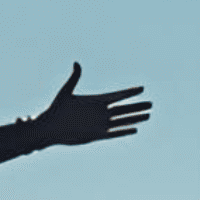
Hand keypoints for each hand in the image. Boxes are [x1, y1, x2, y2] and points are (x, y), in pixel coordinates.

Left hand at [33, 62, 149, 146]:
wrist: (49, 128)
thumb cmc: (55, 110)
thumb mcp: (65, 92)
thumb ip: (74, 78)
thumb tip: (76, 63)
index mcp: (95, 101)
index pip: (117, 95)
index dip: (129, 92)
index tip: (141, 88)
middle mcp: (100, 112)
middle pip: (124, 108)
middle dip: (137, 106)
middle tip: (151, 104)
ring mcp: (99, 124)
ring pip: (122, 120)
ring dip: (135, 118)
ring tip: (147, 116)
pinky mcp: (96, 135)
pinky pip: (114, 133)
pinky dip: (124, 131)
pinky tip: (134, 129)